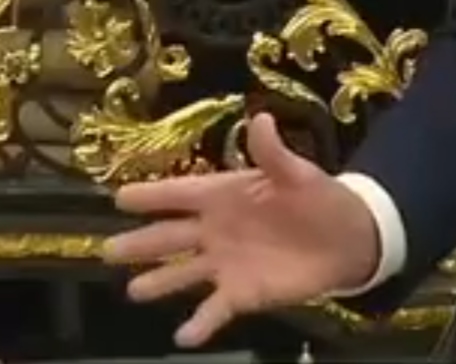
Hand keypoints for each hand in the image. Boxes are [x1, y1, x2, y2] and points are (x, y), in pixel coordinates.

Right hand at [103, 115, 381, 347]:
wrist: (348, 238)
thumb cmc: (317, 197)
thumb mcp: (297, 173)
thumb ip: (273, 153)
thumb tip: (262, 119)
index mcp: (222, 194)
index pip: (179, 194)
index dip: (151, 196)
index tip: (119, 199)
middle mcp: (215, 230)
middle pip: (170, 237)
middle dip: (140, 244)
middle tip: (107, 251)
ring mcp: (225, 263)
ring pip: (183, 274)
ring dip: (159, 283)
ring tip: (133, 292)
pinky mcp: (243, 293)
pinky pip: (215, 309)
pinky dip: (200, 323)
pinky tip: (183, 336)